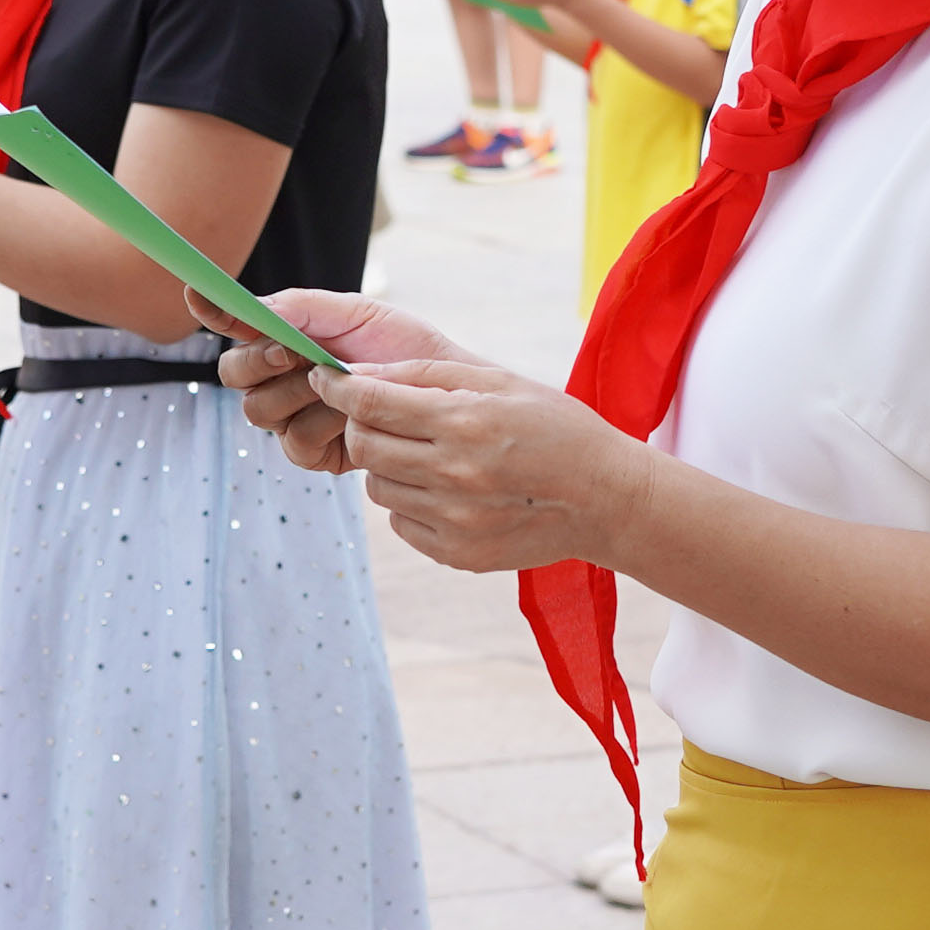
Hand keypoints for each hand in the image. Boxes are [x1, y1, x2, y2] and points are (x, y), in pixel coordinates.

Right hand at [228, 289, 487, 471]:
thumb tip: (256, 308)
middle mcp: (278, 380)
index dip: (213, 311)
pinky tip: (352, 416)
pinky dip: (324, 425)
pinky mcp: (313, 454)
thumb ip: (303, 308)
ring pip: (259, 411)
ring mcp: (292, 418)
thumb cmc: (404, 349)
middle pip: (232, 374)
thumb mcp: (359, 314)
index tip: (196, 294)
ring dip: (298, 393)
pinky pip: (295, 443)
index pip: (235, 327)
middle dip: (259, 362)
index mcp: (284, 339)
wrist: (447, 395)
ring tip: (340, 383)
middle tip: (293, 353)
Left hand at [318, 342, 640, 571]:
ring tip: (427, 452)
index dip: (337, 387)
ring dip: (387, 462)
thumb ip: (426, 375)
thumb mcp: (499, 381)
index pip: (371, 403)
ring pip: (378, 485)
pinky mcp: (456, 554)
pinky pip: (400, 521)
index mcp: (466, 424)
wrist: (604, 499)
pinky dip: (409, 500)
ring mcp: (454, 522)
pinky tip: (446, 487)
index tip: (325, 378)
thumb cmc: (554, 427)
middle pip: (363, 446)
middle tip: (378, 413)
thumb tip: (358, 375)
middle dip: (359, 423)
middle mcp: (455, 476)